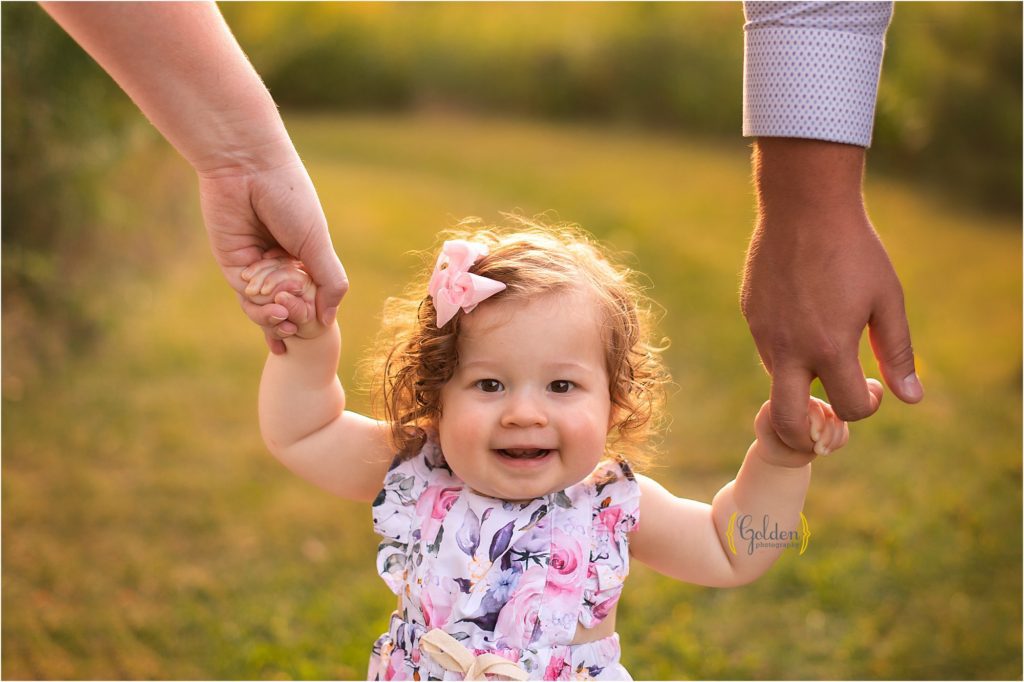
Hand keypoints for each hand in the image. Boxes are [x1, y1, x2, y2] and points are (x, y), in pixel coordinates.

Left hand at [198, 157, 347, 353]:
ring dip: (274, 318)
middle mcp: (280, 262)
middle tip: (296, 326)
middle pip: (287, 304)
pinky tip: (272, 308)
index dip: (313, 313)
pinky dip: (259, 307)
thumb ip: (329, 282)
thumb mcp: (317, 243)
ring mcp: (255, 264)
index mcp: (305, 254)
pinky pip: (246, 296)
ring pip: (265, 305)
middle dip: (292, 320)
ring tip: (284, 319)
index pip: (311, 294)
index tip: (317, 325)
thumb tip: (327, 320)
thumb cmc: (290, 198)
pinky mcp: (232, 264)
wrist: (248, 167)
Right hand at [742, 138, 922, 450]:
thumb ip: (898, 353)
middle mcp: (790, 349)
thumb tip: (910, 398)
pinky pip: (768, 348)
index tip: (871, 387)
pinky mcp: (750, 315)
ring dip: (802, 381)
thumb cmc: (854, 250)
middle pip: (788, 422)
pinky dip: (787, 350)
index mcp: (829, 348)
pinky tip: (805, 315)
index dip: (865, 405)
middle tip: (825, 424)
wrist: (803, 206)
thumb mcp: (886, 300)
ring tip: (824, 350)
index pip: (846, 408)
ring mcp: (764, 333)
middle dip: (807, 437)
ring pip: (779, 380)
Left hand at [753, 389, 861, 468]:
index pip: (814, 405)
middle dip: (830, 433)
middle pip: (832, 412)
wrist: (780, 453)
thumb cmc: (770, 439)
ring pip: (840, 421)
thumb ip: (772, 417)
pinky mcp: (832, 421)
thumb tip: (789, 408)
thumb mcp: (764, 429)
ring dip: (833, 440)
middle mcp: (809, 399)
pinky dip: (838, 442)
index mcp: (794, 395)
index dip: (819, 423)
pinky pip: (844, 430)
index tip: (813, 439)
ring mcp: (823, 409)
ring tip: (820, 451)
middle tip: (818, 450)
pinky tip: (825, 449)